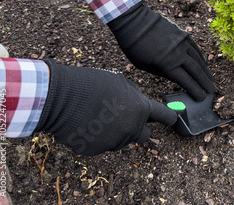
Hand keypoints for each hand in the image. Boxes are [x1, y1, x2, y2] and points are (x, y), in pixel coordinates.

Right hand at [35, 59, 176, 155]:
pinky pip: (103, 145)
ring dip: (117, 132)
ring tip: (99, 115)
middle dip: (138, 127)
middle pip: (144, 134)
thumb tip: (140, 104)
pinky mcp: (97, 150)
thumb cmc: (91, 84)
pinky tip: (87, 123)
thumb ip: (135, 97)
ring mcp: (114, 141)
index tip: (173, 118)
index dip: (170, 117)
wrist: (60, 97)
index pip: (166, 117)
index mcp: (141, 109)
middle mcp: (132, 128)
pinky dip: (98, 138)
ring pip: (122, 140)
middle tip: (124, 117)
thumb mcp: (120, 82)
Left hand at [107, 2, 215, 100]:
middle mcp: (178, 54)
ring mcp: (182, 43)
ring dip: (206, 71)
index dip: (196, 91)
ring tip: (210, 79)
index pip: (187, 81)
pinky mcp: (183, 34)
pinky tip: (203, 63)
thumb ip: (161, 72)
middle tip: (212, 91)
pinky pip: (195, 48)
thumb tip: (175, 77)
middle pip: (196, 71)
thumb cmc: (134, 47)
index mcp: (167, 65)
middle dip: (205, 83)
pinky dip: (201, 57)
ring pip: (198, 59)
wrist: (135, 21)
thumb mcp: (144, 65)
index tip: (202, 98)